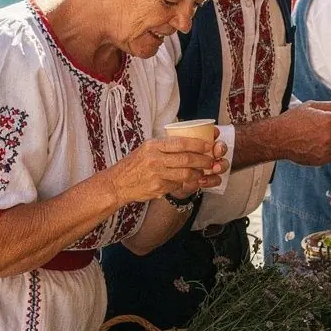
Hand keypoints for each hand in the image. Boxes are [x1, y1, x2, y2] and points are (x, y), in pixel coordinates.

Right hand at [109, 137, 227, 204]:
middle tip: (211, 161)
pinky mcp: (158, 188)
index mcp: (153, 146)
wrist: (118, 183)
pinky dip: (184, 183)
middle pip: (187, 159)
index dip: (198, 144)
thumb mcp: (146, 148)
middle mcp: (155, 159)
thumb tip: (189, 141)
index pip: (181, 143)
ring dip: (198, 174)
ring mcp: (157, 175)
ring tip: (202, 172)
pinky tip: (186, 181)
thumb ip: (165, 145)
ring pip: (186, 174)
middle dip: (203, 160)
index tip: (209, 145)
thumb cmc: (134, 164)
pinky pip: (178, 185)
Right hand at [277, 101, 330, 165]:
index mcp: (329, 121)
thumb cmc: (293, 119)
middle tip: (324, 124)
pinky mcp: (322, 160)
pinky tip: (314, 143)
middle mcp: (330, 136)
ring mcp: (327, 150)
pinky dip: (328, 148)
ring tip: (316, 134)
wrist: (278, 138)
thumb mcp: (311, 106)